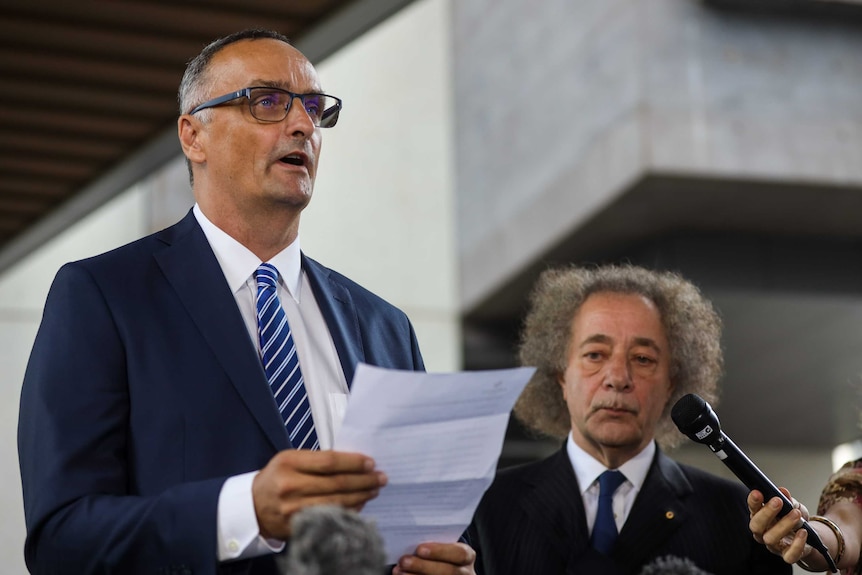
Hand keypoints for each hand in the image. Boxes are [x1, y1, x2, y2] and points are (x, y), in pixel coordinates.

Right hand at [252, 449, 385, 539]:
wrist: (252, 506)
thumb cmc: (276, 477)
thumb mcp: (289, 460)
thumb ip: (316, 460)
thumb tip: (353, 463)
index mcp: (289, 463)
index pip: (329, 462)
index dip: (353, 462)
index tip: (370, 462)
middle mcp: (290, 486)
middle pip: (336, 484)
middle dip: (363, 480)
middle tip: (381, 477)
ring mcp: (294, 510)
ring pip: (336, 503)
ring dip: (360, 496)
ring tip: (374, 489)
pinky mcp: (298, 526)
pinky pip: (330, 518)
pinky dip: (348, 511)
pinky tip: (360, 504)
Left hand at [392, 542, 475, 574]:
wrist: (445, 567)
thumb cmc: (441, 553)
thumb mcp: (444, 545)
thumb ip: (434, 541)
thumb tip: (413, 535)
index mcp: (467, 556)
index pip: (460, 553)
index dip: (440, 551)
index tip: (420, 548)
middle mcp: (465, 573)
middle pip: (449, 571)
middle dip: (424, 566)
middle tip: (404, 560)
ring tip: (399, 570)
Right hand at [748, 488, 810, 564]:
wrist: (809, 537)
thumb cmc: (795, 519)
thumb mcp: (792, 505)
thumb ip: (787, 499)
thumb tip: (783, 491)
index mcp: (760, 517)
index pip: (752, 509)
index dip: (753, 501)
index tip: (758, 492)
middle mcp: (763, 532)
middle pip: (756, 526)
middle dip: (766, 513)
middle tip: (778, 501)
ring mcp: (774, 546)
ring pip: (770, 539)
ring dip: (783, 525)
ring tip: (796, 514)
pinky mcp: (787, 555)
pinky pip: (789, 554)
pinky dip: (797, 544)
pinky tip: (803, 532)